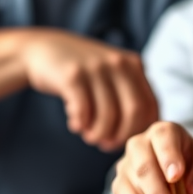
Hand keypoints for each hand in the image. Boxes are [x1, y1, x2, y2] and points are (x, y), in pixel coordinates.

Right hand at [21, 29, 157, 150]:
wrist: (42, 49)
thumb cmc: (82, 72)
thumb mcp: (111, 75)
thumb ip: (129, 95)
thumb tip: (143, 135)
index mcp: (133, 65)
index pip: (150, 106)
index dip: (139, 130)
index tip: (124, 141)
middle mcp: (118, 63)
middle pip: (133, 112)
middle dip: (121, 135)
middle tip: (106, 144)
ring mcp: (96, 67)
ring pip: (107, 115)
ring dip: (97, 134)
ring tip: (89, 136)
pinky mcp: (72, 75)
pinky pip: (83, 111)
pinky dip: (80, 125)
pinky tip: (75, 125)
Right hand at [112, 121, 192, 193]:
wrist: (172, 181)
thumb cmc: (191, 168)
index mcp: (164, 133)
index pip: (163, 138)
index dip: (168, 156)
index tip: (175, 176)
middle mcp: (140, 144)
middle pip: (144, 166)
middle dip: (158, 193)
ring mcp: (126, 165)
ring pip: (133, 189)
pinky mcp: (119, 185)